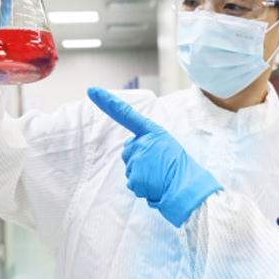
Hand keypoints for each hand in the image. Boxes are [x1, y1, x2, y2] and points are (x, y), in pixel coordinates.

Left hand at [88, 87, 222, 226]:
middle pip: (128, 151)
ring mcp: (137, 160)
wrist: (188, 187)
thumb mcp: (166, 144)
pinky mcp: (134, 177)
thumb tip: (128, 145)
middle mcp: (142, 143)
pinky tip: (155, 186)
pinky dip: (141, 187)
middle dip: (137, 160)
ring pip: (129, 168)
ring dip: (141, 175)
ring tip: (158, 177)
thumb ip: (147, 141)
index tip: (91, 91)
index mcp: (152, 131)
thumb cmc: (179, 166)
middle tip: (157, 167)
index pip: (126, 114)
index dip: (107, 102)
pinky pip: (132, 183)